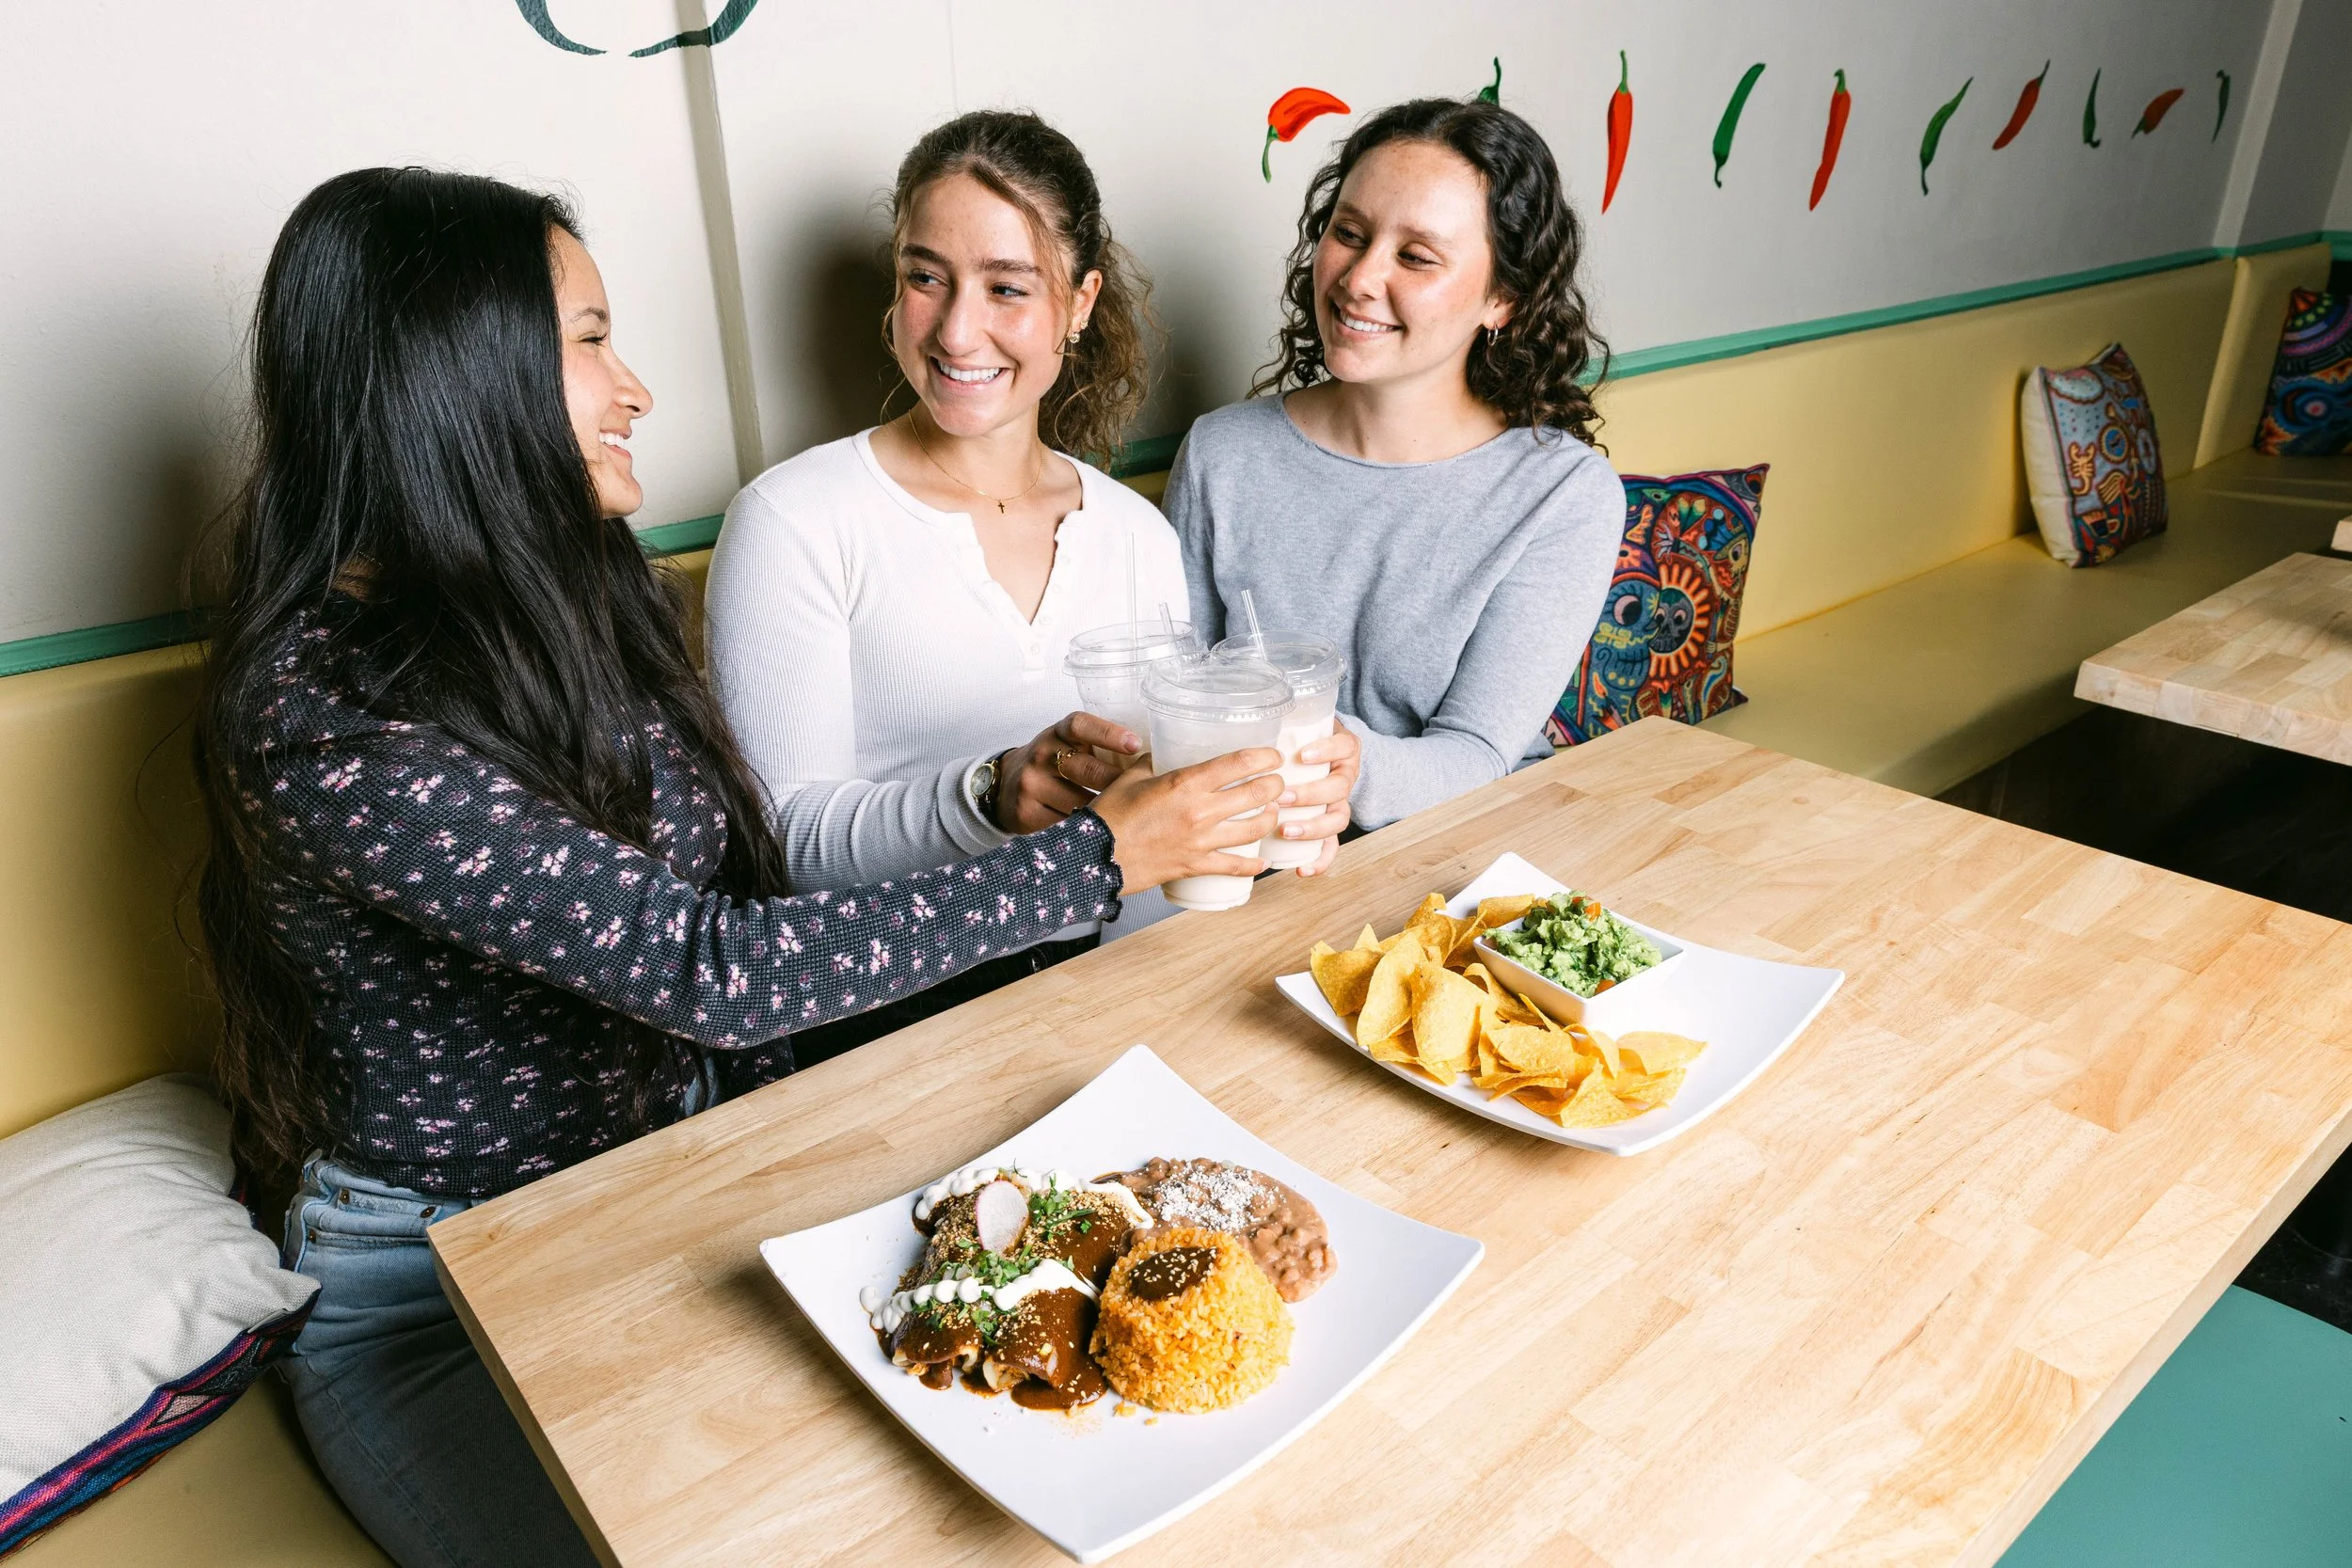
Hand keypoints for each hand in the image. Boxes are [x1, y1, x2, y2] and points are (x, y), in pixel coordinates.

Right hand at [995, 712, 1140, 833]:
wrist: (1005, 782)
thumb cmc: (1053, 761)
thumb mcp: (1069, 744)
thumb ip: (1099, 746)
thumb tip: (1151, 761)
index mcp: (1058, 733)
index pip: (1082, 726)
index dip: (1109, 734)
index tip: (1135, 745)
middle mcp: (1041, 754)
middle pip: (1086, 770)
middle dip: (1117, 783)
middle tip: (1143, 795)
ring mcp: (1031, 784)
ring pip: (1078, 802)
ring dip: (1105, 812)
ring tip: (1129, 819)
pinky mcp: (1025, 812)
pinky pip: (1064, 825)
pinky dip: (1085, 830)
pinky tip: (1102, 833)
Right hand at [1088, 746, 1285, 896]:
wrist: (1095, 856)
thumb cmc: (1109, 816)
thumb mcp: (1131, 778)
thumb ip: (1152, 763)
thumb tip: (1161, 753)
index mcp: (1185, 783)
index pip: (1238, 763)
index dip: (1264, 757)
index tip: (1274, 756)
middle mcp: (1200, 811)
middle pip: (1256, 794)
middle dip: (1275, 786)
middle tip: (1277, 783)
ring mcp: (1201, 840)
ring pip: (1253, 829)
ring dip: (1269, 819)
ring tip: (1272, 813)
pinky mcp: (1196, 865)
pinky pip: (1234, 866)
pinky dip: (1253, 865)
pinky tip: (1263, 861)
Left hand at [1273, 719, 1358, 876]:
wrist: (1319, 752)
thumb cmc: (1301, 737)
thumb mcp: (1298, 724)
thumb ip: (1282, 722)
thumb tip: (1245, 719)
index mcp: (1342, 750)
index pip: (1345, 747)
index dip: (1328, 751)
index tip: (1303, 755)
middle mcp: (1344, 777)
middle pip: (1339, 788)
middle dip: (1311, 794)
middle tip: (1282, 796)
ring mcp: (1339, 803)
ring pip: (1338, 818)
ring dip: (1313, 827)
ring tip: (1286, 830)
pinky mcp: (1329, 825)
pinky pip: (1331, 847)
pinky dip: (1320, 860)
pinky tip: (1302, 870)